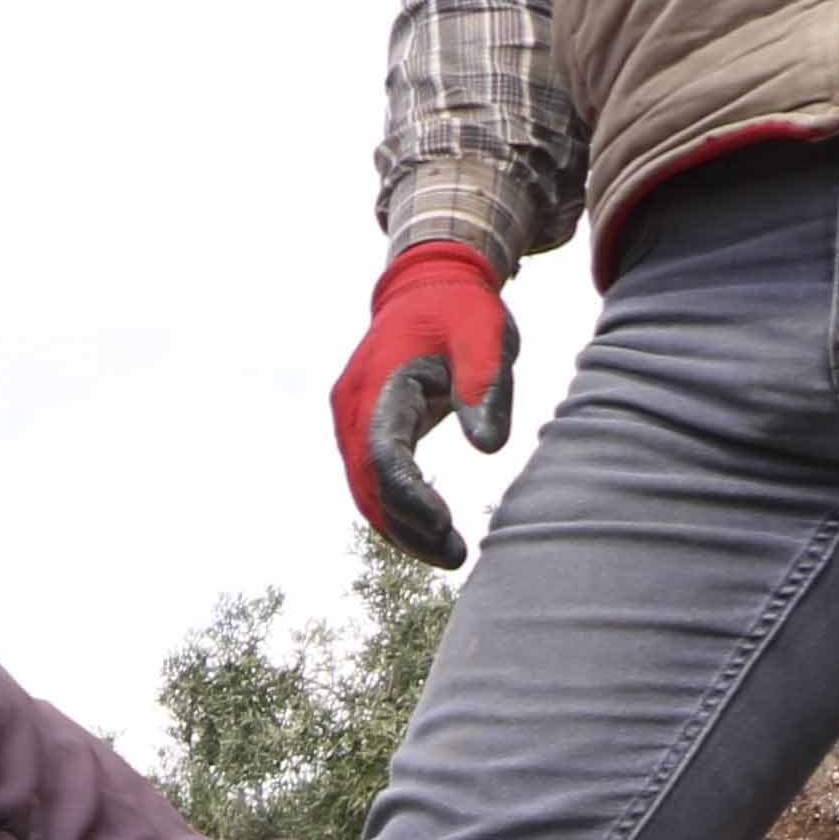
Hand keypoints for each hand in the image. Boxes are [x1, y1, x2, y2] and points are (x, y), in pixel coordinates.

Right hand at [332, 240, 514, 568]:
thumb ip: (485, 387)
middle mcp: (351, 407)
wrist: (428, 284)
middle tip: (454, 554)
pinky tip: (428, 528)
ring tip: (448, 552)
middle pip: (366, 484)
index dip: (409, 496)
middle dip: (405, 526)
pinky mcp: (362, 426)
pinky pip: (371, 477)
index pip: (382, 455)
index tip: (445, 523)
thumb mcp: (486, 337)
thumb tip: (487, 448)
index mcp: (379, 385)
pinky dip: (395, 506)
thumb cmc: (462, 309)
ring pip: (364, 488)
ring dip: (400, 525)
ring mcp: (351, 418)